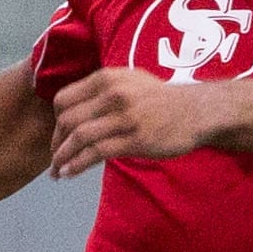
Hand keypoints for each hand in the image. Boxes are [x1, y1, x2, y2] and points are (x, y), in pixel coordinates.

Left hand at [50, 69, 219, 178]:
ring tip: (56, 172)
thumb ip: (100, 91)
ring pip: (79, 137)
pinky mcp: (135, 139)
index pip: (63, 100)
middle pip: (67, 120)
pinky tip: (69, 173)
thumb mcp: (129, 81)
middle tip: (54, 159)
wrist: (198, 111)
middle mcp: (113, 94)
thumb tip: (69, 111)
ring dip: (62, 158)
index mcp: (107, 78)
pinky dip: (77, 165)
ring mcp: (125, 116)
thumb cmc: (160, 100)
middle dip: (56, 143)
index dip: (54, 122)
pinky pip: (96, 153)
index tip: (57, 137)